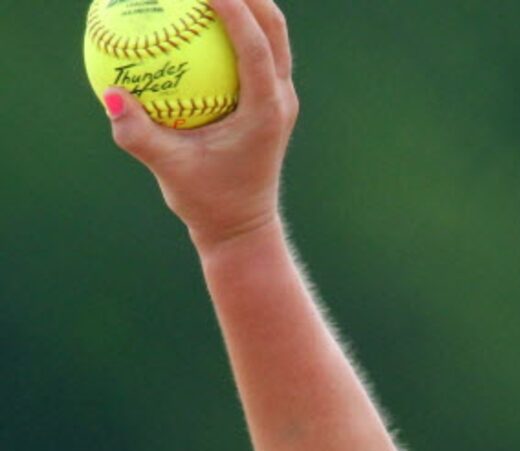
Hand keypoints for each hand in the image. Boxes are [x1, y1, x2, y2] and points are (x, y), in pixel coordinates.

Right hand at [104, 0, 297, 255]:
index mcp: (266, 112)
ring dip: (244, 3)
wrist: (242, 230)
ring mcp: (279, 99)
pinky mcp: (269, 101)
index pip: (256, 44)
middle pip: (272, 26)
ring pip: (271, 34)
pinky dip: (233, 26)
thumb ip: (140, 136)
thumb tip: (112, 97)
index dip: (234, 6)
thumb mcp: (171, 173)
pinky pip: (254, 50)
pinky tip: (199, 14)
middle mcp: (280, 99)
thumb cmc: (209, 204)